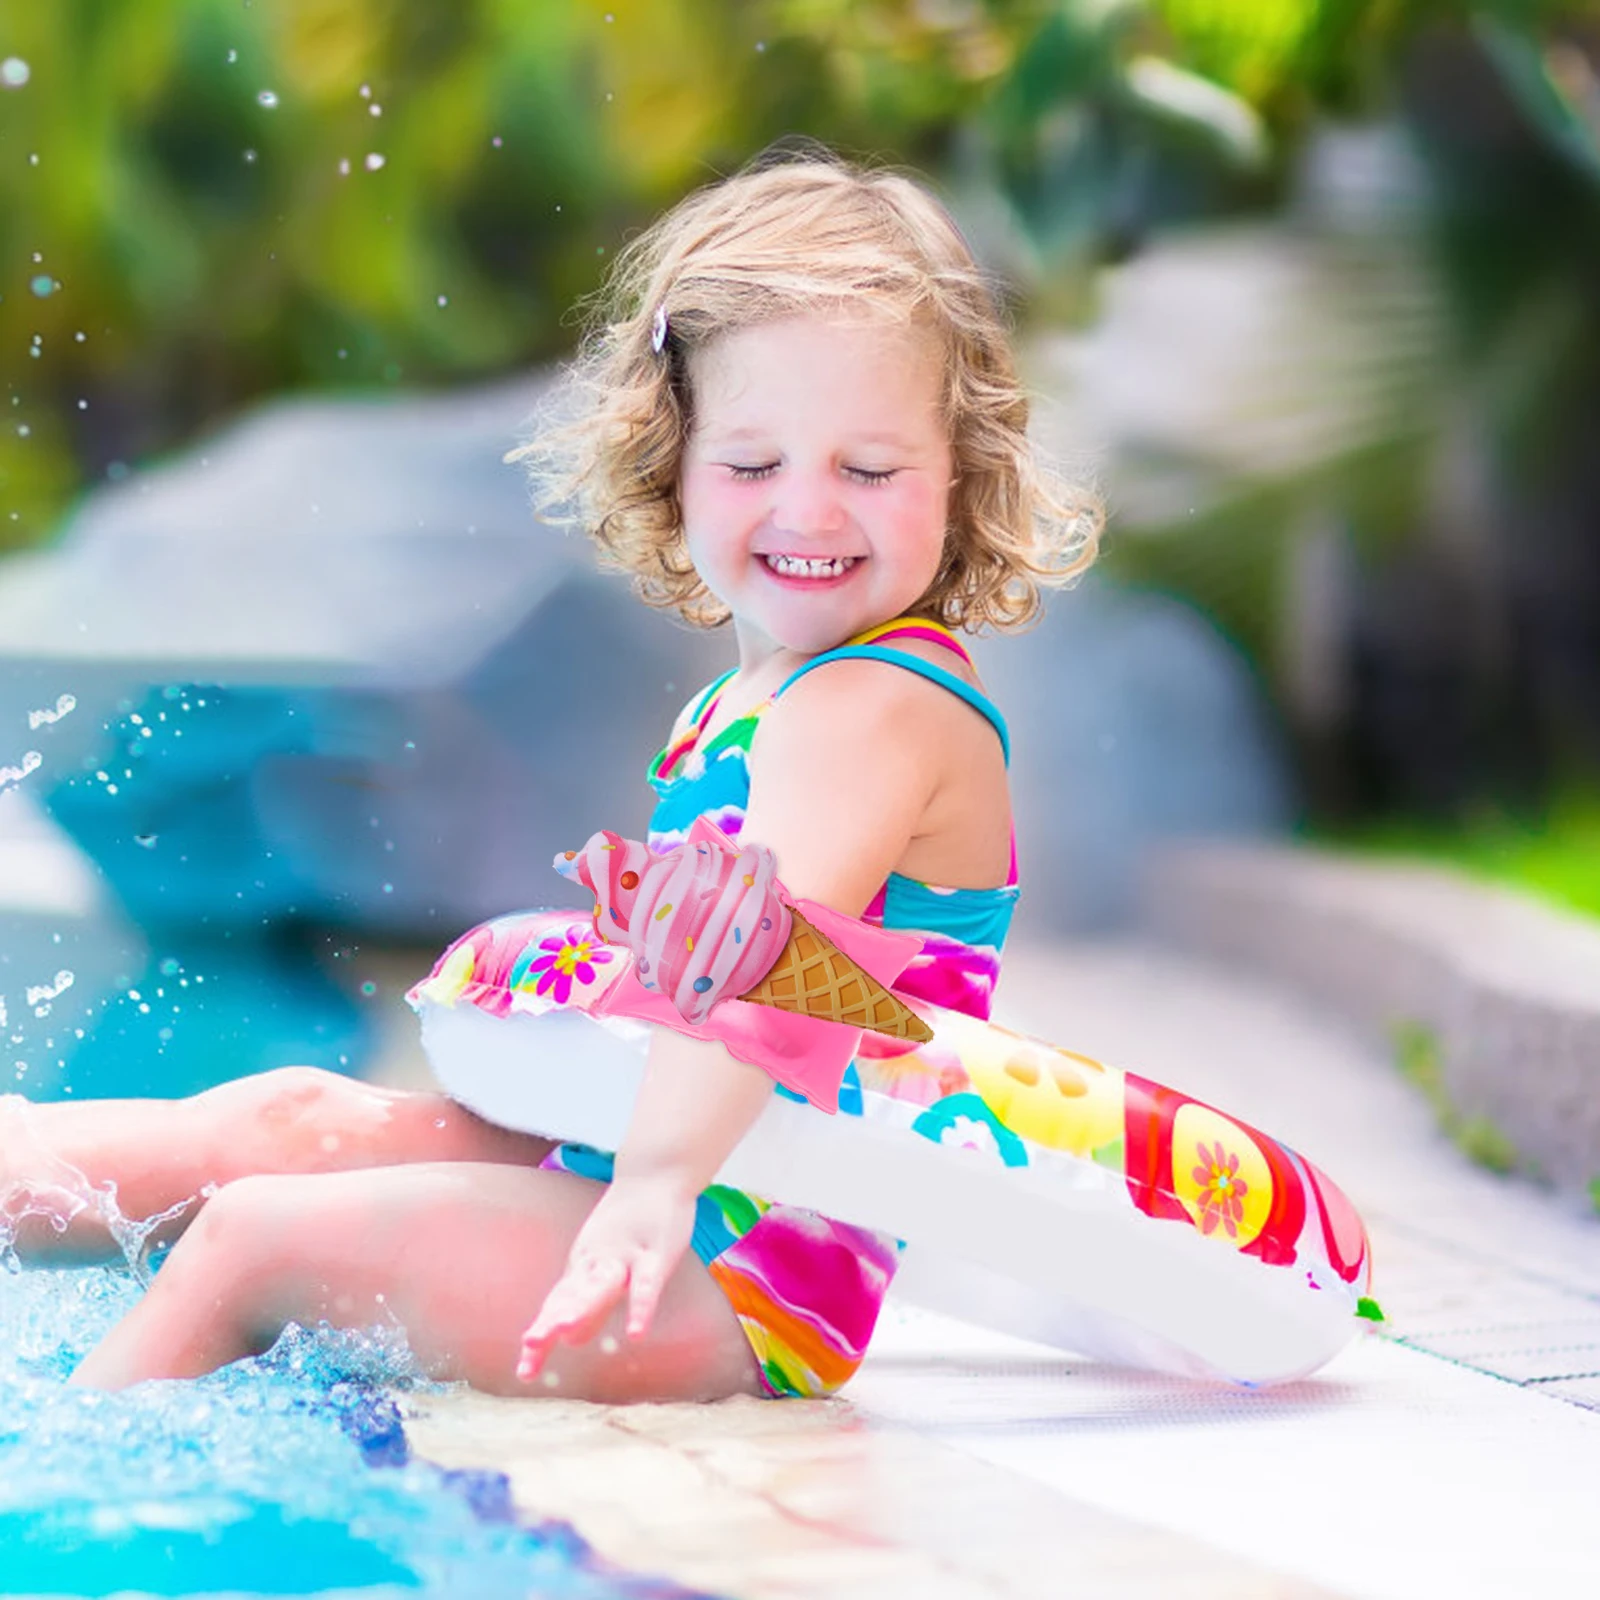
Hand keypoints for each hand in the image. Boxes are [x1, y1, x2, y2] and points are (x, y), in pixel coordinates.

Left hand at [517, 1174, 695, 1383]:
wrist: (654, 1174)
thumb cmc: (631, 1224)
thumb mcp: (608, 1266)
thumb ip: (593, 1302)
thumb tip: (572, 1340)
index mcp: (583, 1269)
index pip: (557, 1306)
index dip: (544, 1337)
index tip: (524, 1372)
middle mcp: (596, 1263)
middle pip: (571, 1296)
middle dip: (552, 1321)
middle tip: (531, 1345)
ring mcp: (625, 1256)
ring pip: (602, 1286)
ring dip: (584, 1307)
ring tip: (565, 1333)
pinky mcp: (655, 1252)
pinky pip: (648, 1283)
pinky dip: (641, 1308)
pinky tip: (637, 1333)